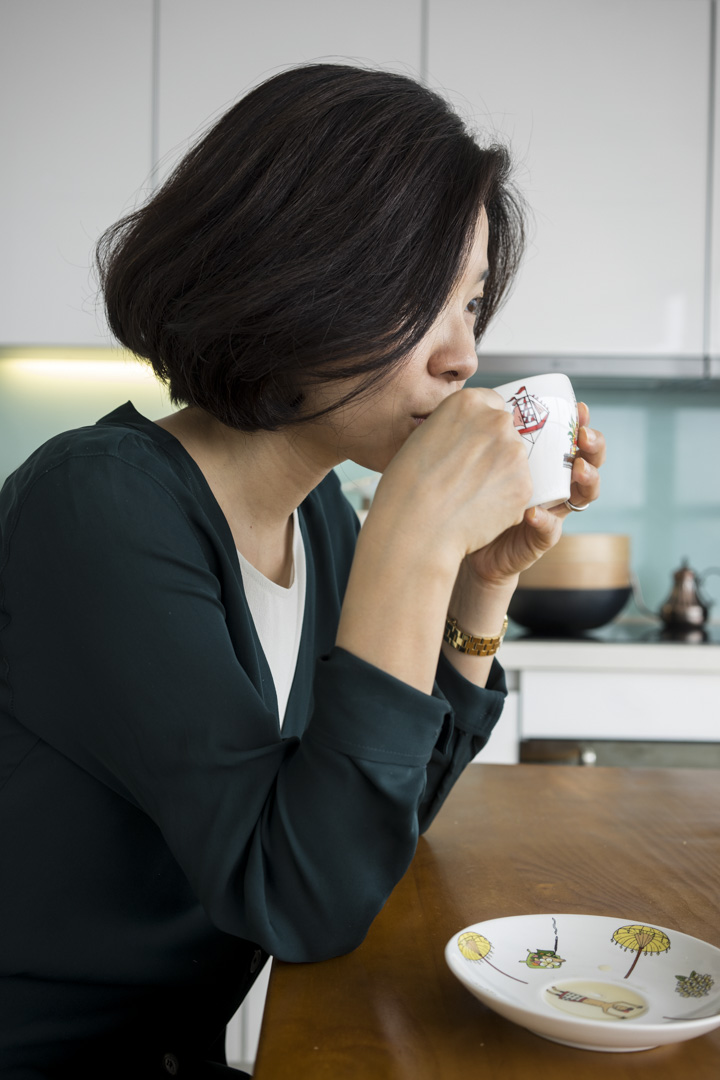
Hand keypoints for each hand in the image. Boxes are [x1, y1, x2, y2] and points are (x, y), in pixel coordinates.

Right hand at [368, 388, 533, 573]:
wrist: (415, 526)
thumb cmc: (406, 485)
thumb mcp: (422, 437)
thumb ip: (453, 428)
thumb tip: (467, 436)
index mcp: (468, 402)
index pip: (490, 404)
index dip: (478, 428)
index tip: (467, 446)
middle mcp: (497, 421)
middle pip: (505, 432)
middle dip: (491, 451)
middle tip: (466, 476)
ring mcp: (514, 453)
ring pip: (513, 462)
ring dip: (498, 475)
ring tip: (468, 496)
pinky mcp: (524, 485)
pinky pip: (517, 489)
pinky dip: (503, 501)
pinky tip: (477, 510)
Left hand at [463, 401, 605, 585]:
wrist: (463, 538)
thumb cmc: (473, 494)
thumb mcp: (484, 460)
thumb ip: (491, 436)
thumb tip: (485, 399)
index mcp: (546, 464)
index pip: (572, 440)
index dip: (582, 424)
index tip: (579, 408)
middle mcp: (557, 486)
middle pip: (590, 463)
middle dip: (594, 447)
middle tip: (584, 436)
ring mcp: (554, 512)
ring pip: (584, 496)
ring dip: (586, 480)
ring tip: (577, 469)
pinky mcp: (540, 539)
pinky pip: (550, 531)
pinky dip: (545, 521)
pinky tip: (534, 513)